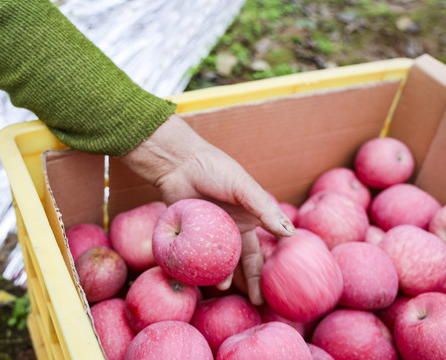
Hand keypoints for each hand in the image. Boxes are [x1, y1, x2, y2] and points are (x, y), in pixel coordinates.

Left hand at [120, 114, 294, 304]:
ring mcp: (213, 235)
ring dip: (227, 277)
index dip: (272, 266)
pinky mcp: (192, 237)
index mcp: (250, 218)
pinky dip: (205, 269)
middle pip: (245, 262)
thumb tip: (289, 234)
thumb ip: (264, 209)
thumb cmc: (215, 170)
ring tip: (228, 290)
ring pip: (223, 263)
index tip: (281, 286)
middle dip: (252, 282)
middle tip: (258, 302)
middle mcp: (233, 229)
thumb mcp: (243, 187)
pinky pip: (201, 258)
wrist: (179, 163)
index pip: (265, 248)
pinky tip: (207, 278)